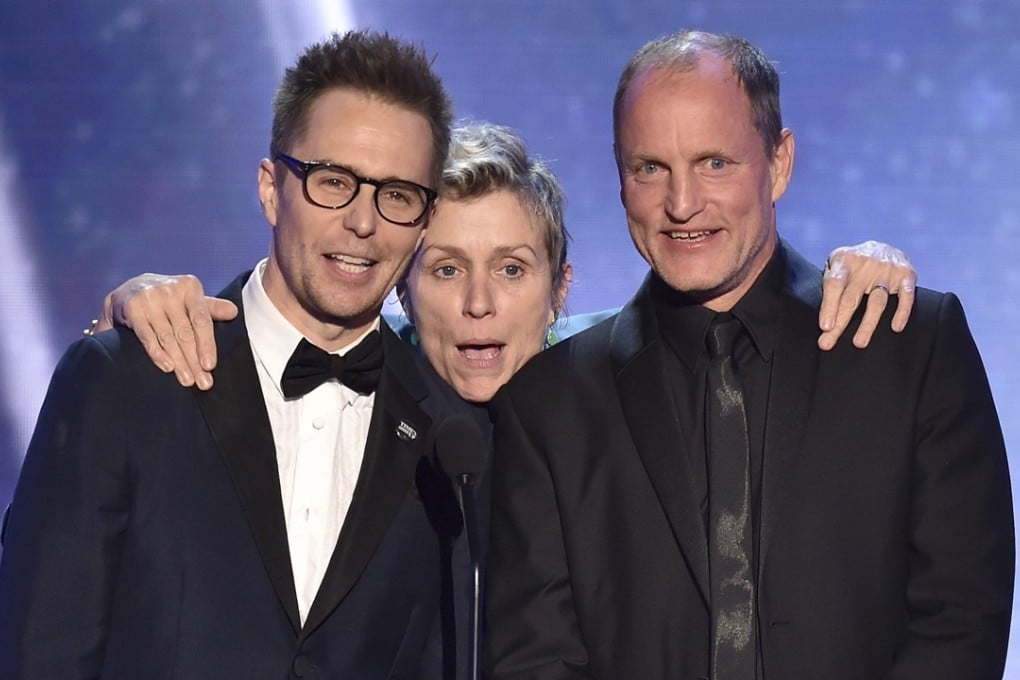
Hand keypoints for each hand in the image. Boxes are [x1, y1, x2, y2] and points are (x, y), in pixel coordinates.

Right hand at [95, 274, 236, 388]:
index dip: (207, 344)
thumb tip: (234, 312)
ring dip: (179, 362)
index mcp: (189, 286)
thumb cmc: (168, 299)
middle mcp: (170, 290)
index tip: (210, 366)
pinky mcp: (133, 309)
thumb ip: (211, 308)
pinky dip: (157, 354)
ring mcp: (150, 299)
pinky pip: (147, 336)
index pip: (202, 320)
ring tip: (187, 380)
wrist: (129, 290)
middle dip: (194, 360)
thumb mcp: (190, 298)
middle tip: (202, 382)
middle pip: (185, 332)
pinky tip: (167, 368)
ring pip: (168, 337)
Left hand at [817, 240, 915, 349]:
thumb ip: (828, 283)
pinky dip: (902, 312)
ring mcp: (887, 270)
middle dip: (840, 323)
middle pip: (851, 298)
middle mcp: (865, 265)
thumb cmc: (852, 264)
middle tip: (828, 343)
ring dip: (868, 324)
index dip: (828, 306)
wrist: (885, 246)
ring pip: (877, 301)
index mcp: (844, 261)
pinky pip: (906, 296)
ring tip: (859, 343)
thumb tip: (821, 314)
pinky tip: (895, 328)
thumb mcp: (836, 264)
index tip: (825, 327)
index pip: (834, 284)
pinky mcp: (907, 275)